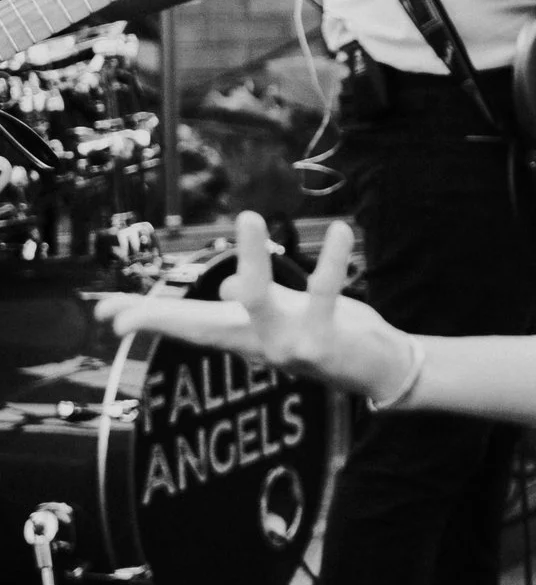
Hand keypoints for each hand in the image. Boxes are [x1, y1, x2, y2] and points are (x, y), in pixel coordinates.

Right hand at [103, 211, 410, 399]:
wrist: (379, 369)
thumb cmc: (330, 335)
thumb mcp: (287, 316)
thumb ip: (257, 301)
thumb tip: (224, 288)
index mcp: (246, 336)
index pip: (189, 325)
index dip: (149, 318)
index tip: (107, 314)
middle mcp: (259, 344)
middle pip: (200, 328)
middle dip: (159, 319)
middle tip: (120, 311)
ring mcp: (288, 346)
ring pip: (257, 298)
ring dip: (253, 257)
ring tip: (250, 215)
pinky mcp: (323, 341)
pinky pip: (324, 293)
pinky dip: (332, 260)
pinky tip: (341, 229)